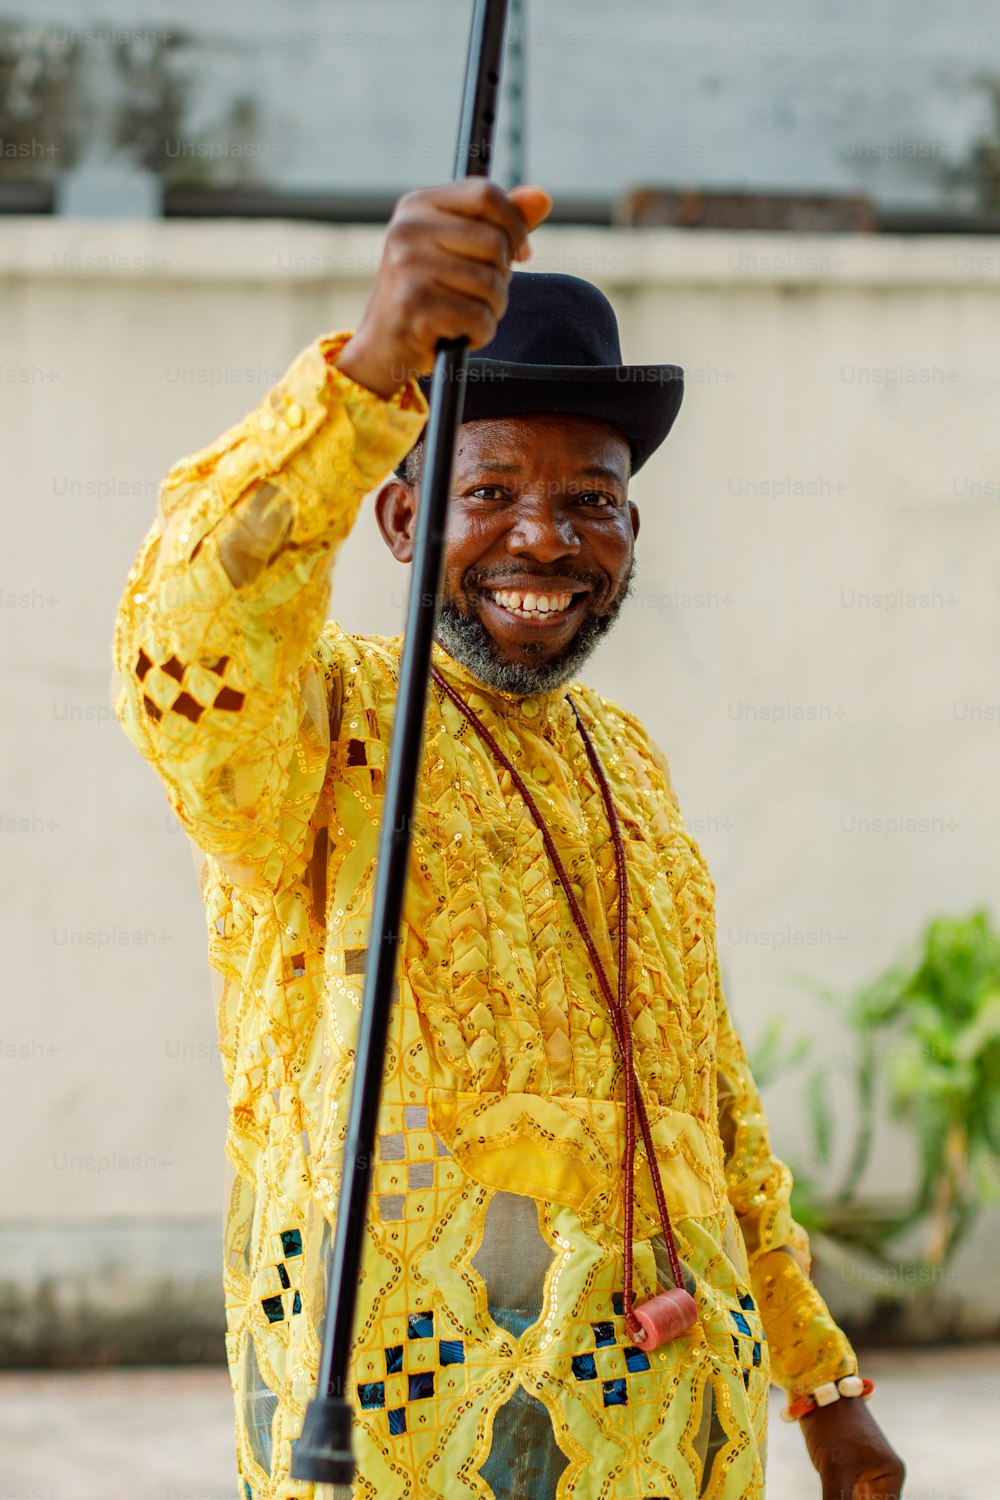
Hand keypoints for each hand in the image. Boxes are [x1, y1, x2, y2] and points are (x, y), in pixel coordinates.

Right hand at [336, 179, 551, 398]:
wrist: (382, 346)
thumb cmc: (427, 293)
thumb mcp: (457, 249)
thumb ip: (499, 223)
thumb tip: (543, 197)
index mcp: (417, 206)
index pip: (485, 194)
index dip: (515, 224)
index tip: (520, 251)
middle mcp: (407, 230)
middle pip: (494, 242)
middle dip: (502, 277)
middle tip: (481, 295)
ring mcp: (408, 268)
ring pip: (491, 284)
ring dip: (492, 310)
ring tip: (467, 315)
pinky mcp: (415, 307)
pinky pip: (479, 318)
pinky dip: (481, 333)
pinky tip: (460, 334)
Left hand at [800, 1396, 904, 1498]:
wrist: (815, 1388)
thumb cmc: (831, 1424)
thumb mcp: (834, 1468)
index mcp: (890, 1475)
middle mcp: (883, 1475)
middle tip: (834, 1498)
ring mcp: (865, 1471)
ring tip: (832, 1494)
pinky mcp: (848, 1467)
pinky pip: (848, 1495)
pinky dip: (839, 1498)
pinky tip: (829, 1495)